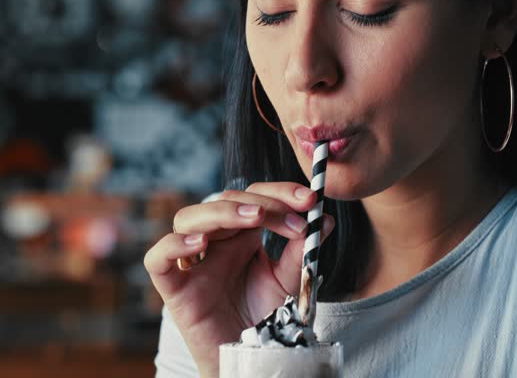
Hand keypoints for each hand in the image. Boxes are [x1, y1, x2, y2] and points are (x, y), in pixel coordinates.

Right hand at [144, 182, 334, 376]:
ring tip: (255, 218)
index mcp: (242, 235)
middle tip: (295, 217)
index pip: (253, 197)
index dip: (279, 193)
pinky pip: (157, 259)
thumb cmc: (265, 315)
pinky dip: (173, 245)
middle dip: (262, 203)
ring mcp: (192, 262)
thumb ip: (302, 249)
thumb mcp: (289, 277)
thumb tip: (325, 218)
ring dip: (223, 212)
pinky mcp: (174, 288)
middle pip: (224, 201)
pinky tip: (201, 243)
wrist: (254, 356)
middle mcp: (215, 242)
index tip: (310, 200)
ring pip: (188, 218)